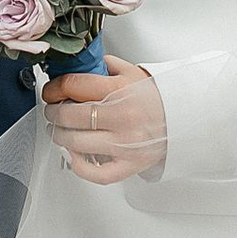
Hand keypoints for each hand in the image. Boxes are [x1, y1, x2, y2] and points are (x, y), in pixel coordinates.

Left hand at [40, 64, 166, 185]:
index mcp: (120, 90)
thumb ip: (106, 66)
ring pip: (75, 142)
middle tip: (52, 111)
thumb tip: (82, 65)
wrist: (185, 118)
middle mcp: (121, 117)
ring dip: (59, 136)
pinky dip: (79, 166)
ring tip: (59, 131)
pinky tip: (74, 155)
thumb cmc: (158, 98)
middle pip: (69, 116)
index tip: (51, 91)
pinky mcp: (129, 164)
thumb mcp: (134, 73)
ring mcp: (124, 143)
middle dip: (53, 113)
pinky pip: (96, 172)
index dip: (54, 88)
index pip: (73, 86)